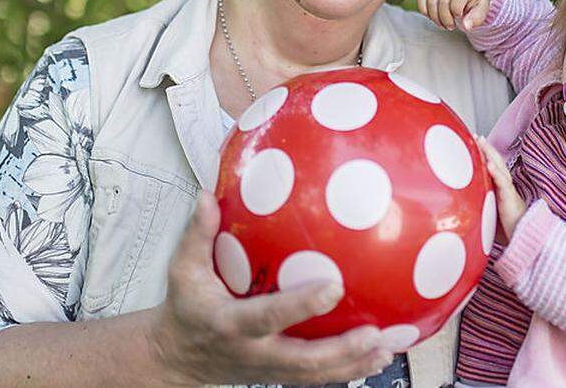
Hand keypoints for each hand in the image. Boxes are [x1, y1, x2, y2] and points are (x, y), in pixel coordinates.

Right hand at [149, 192, 392, 384]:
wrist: (177, 358)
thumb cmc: (185, 307)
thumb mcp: (183, 270)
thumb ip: (198, 234)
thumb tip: (207, 195)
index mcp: (231, 324)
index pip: (268, 317)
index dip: (300, 305)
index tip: (334, 287)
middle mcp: (254, 352)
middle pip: (302, 361)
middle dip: (340, 351)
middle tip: (375, 335)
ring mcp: (268, 369)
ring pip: (315, 374)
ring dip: (354, 364)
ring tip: (389, 348)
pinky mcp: (279, 375)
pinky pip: (317, 376)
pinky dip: (349, 368)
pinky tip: (379, 355)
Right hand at [417, 0, 489, 30]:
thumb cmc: (474, 3)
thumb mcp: (481, 10)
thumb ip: (476, 18)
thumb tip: (466, 25)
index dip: (456, 11)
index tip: (459, 16)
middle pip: (443, 1)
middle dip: (446, 19)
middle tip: (451, 26)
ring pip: (431, 1)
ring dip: (435, 18)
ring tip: (443, 23)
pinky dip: (425, 11)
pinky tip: (433, 16)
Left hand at [475, 135, 525, 243]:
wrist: (523, 242)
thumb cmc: (507, 231)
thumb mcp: (489, 216)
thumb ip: (479, 208)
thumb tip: (459, 208)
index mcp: (500, 190)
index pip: (492, 168)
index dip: (484, 155)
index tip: (474, 143)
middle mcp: (505, 188)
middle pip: (496, 162)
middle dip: (486, 148)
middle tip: (476, 135)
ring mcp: (509, 192)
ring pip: (500, 168)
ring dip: (490, 154)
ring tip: (481, 141)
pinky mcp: (510, 200)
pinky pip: (503, 184)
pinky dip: (496, 173)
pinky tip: (489, 164)